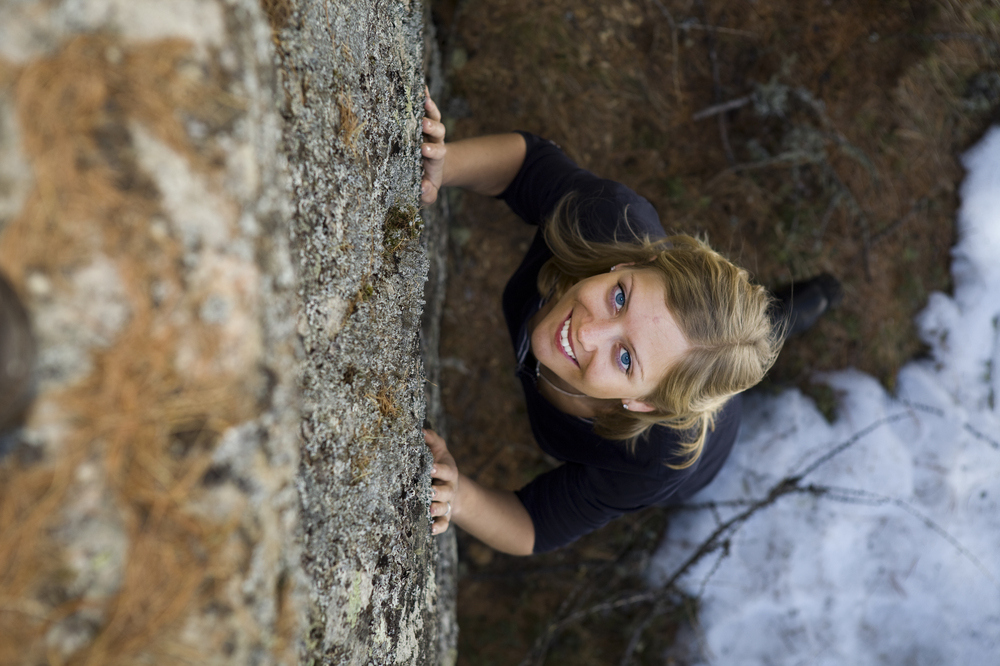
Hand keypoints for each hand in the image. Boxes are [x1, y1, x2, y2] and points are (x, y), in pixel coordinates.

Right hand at [420, 89, 445, 204]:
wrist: (430, 169)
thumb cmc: (425, 181)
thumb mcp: (428, 193)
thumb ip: (427, 195)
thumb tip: (423, 187)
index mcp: (435, 159)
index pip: (436, 154)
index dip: (432, 152)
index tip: (425, 151)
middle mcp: (435, 141)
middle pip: (437, 132)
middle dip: (432, 128)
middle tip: (425, 124)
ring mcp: (431, 130)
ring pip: (434, 118)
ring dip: (430, 109)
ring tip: (424, 101)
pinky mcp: (426, 119)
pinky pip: (428, 107)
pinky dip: (426, 97)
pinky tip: (423, 87)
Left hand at [424, 428, 458, 534]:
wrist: (452, 486)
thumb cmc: (440, 464)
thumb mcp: (438, 450)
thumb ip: (432, 439)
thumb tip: (420, 430)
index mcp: (448, 472)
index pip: (447, 471)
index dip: (440, 470)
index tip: (431, 467)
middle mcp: (449, 489)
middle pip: (446, 492)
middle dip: (438, 492)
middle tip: (429, 491)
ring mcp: (447, 503)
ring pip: (444, 508)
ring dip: (437, 510)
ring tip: (428, 510)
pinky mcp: (444, 517)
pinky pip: (443, 524)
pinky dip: (438, 527)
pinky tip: (430, 529)